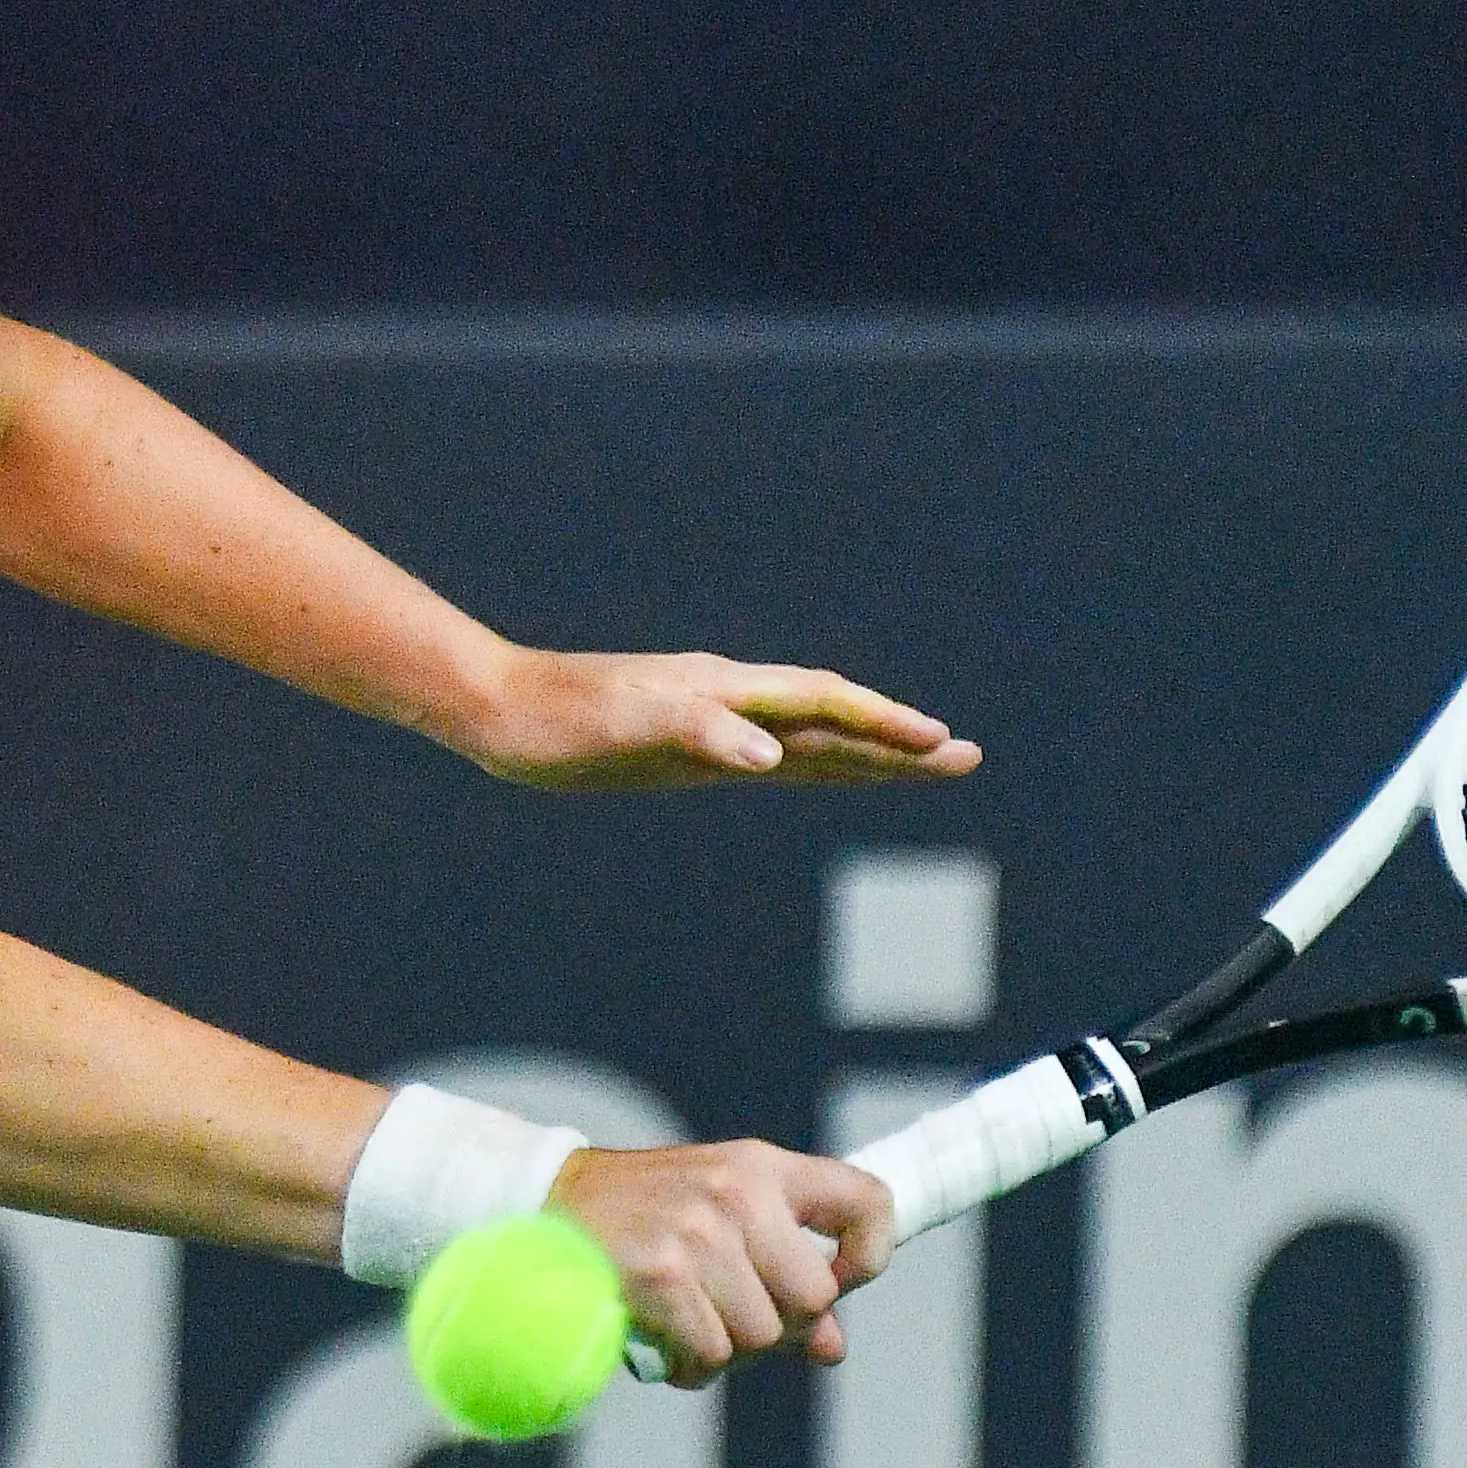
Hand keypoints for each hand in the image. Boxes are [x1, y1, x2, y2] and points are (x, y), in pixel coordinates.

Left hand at [445, 645, 979, 788]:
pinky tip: (828, 777)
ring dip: (868, 756)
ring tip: (924, 767)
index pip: (826, 705)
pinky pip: (771, 761)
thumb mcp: (628, 726)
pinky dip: (814, 769)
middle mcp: (731, 703)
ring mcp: (713, 727)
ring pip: (810, 742)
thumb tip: (772, 755)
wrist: (498, 711)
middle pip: (834, 722)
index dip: (885, 726)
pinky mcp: (689, 753)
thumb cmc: (558, 717)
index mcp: (726, 691)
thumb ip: (702, 733)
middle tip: (968, 759)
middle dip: (901, 743)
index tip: (941, 745)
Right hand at [551, 1141, 894, 1384]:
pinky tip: (669, 1342)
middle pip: (814, 1297)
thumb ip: (784, 1270)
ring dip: (731, 1350)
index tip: (843, 1280)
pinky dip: (693, 1365)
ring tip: (694, 1327)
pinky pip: (712, 1353)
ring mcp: (699, 1233)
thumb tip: (831, 1347)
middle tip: (742, 1319)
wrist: (554, 1197)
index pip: (867, 1200)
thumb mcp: (726, 1216)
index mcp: (764, 1168)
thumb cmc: (651, 1211)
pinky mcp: (660, 1274)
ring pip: (762, 1335)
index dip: (872, 1252)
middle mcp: (738, 1193)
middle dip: (784, 1327)